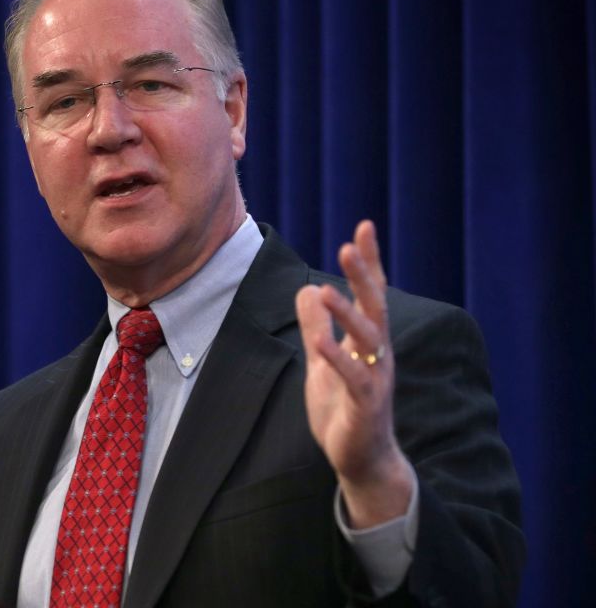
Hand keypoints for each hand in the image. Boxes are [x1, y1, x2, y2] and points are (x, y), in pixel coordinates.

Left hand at [296, 220, 412, 527]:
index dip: (369, 262)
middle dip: (364, 274)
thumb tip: (309, 287)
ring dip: (348, 313)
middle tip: (352, 242)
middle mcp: (378, 354)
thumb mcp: (322, 361)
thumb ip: (316, 326)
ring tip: (328, 289)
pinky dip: (338, 358)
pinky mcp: (365, 405)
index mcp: (368, 341)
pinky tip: (322, 343)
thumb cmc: (343, 408)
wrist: (361, 459)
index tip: (364, 226)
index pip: (371, 293)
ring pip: (367, 339)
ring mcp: (375, 378)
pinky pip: (353, 377)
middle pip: (374, 306)